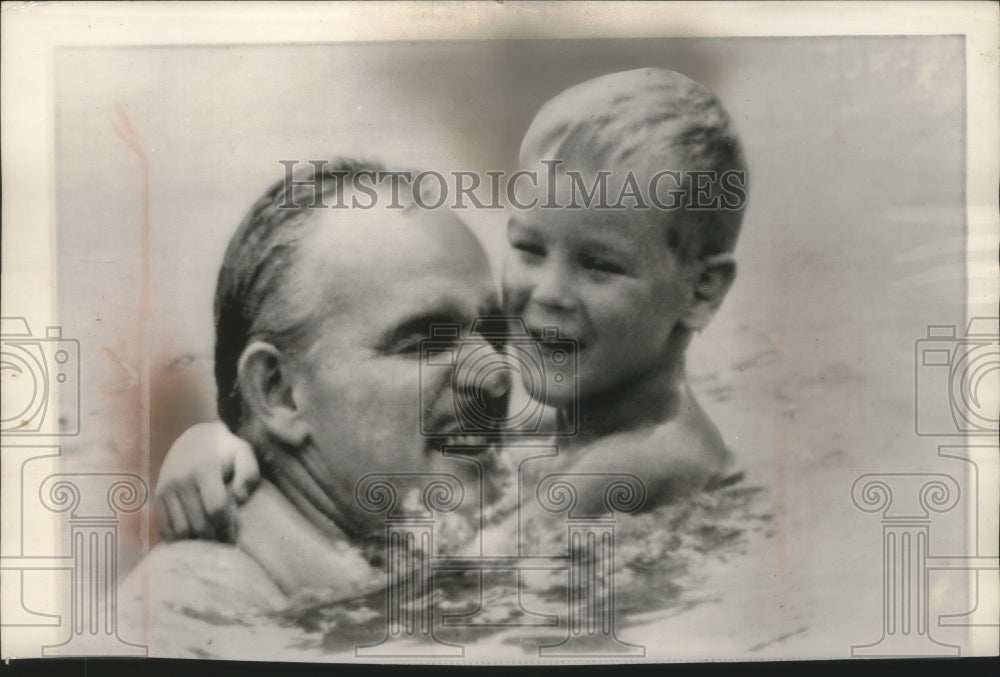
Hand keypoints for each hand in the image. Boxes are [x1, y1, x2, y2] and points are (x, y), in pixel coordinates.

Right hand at [154, 421, 259, 541]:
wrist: (195, 438)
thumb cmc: (226, 450)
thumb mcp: (243, 453)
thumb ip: (248, 474)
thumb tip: (239, 498)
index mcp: (204, 470)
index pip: (216, 509)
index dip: (227, 527)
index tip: (235, 538)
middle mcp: (181, 480)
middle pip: (198, 524)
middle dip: (214, 538)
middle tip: (224, 543)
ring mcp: (166, 489)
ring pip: (180, 530)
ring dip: (196, 541)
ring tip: (210, 540)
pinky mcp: (157, 497)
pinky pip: (165, 527)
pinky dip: (179, 537)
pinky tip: (194, 536)